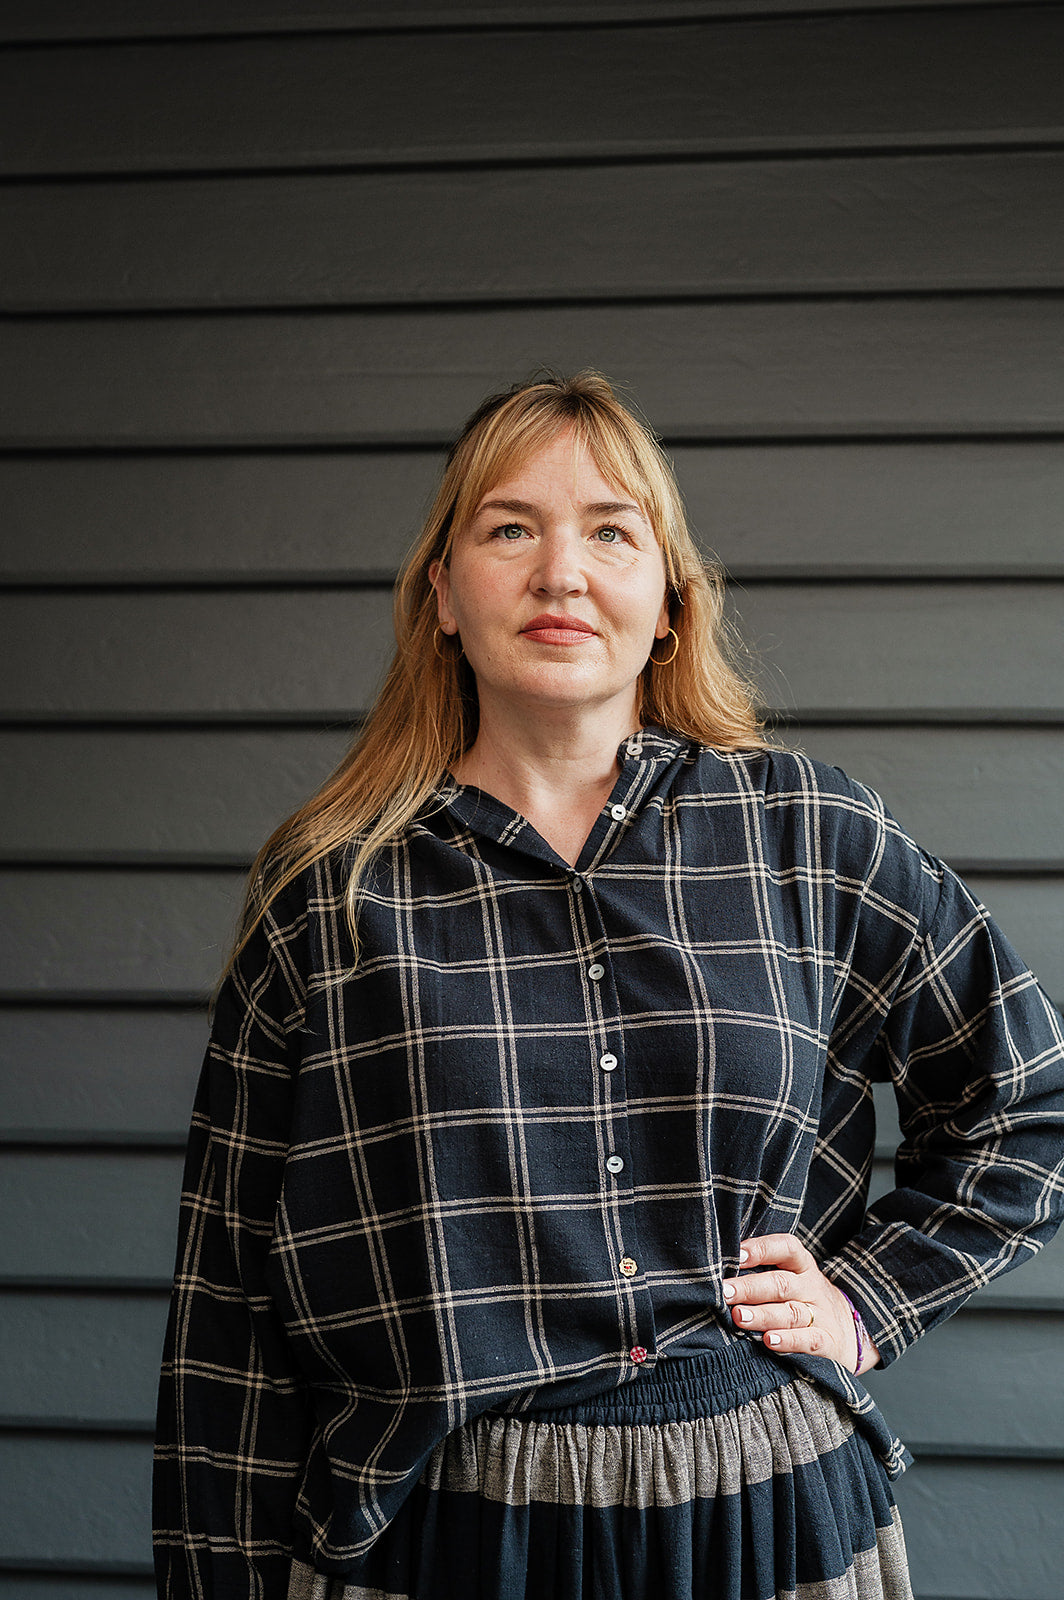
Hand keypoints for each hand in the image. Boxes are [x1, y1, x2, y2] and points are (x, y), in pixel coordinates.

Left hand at [722, 1233, 879, 1373]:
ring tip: (739, 1317)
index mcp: (802, 1266)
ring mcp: (821, 1315)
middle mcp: (811, 1288)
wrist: (852, 1330)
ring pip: (791, 1313)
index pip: (786, 1248)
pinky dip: (788, 1341)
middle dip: (750, 1288)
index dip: (762, 1249)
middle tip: (725, 1292)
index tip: (737, 1255)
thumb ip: (762, 1271)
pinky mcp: (826, 1342)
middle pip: (781, 1284)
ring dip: (763, 1315)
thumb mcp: (792, 1278)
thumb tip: (717, 1267)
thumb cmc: (803, 1299)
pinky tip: (769, 1341)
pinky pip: (808, 1340)